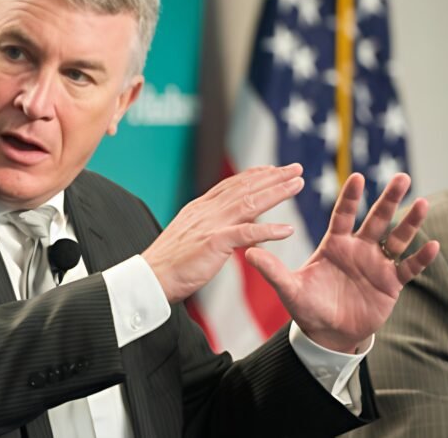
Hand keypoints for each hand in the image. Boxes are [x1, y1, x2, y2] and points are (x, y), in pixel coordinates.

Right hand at [144, 164, 303, 303]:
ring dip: (277, 192)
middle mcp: (206, 211)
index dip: (255, 174)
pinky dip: (269, 230)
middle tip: (296, 168)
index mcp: (199, 209)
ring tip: (298, 185)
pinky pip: (247, 233)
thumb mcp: (188, 236)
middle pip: (245, 187)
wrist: (149, 278)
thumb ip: (206, 226)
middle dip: (273, 176)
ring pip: (250, 202)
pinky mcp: (214, 242)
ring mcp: (210, 225)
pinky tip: (288, 230)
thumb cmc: (168, 264)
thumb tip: (220, 225)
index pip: (231, 184)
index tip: (273, 168)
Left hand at [246, 172, 439, 352]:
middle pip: (376, 219)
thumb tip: (248, 252)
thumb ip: (273, 270)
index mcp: (335, 244)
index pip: (343, 215)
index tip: (356, 176)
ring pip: (397, 238)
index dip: (351, 197)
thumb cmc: (308, 306)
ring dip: (410, 222)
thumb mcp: (289, 289)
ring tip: (423, 203)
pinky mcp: (391, 283)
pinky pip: (409, 268)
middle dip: (388, 199)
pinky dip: (421, 258)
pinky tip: (434, 245)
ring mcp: (377, 264)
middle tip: (401, 176)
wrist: (327, 333)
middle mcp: (359, 248)